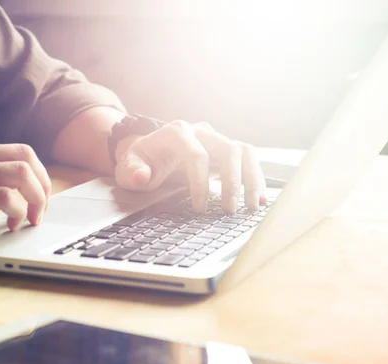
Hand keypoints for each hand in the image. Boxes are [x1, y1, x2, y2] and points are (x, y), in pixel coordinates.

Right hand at [0, 132, 49, 261]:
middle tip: (40, 209)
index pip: (13, 149)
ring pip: (21, 172)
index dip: (33, 175)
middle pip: (25, 155)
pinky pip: (4, 196)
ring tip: (31, 218)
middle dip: (43, 183)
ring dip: (36, 197)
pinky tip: (10, 224)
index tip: (34, 198)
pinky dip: (18, 210)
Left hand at [114, 120, 265, 212]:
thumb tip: (142, 176)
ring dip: (251, 179)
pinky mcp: (225, 148)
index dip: (200, 182)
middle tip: (229, 209)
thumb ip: (132, 172)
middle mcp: (201, 130)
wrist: (149, 152)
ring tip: (252, 206)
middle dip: (232, 181)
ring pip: (243, 151)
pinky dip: (256, 176)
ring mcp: (216, 137)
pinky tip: (259, 197)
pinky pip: (248, 158)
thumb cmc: (140, 161)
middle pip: (227, 149)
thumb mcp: (129, 167)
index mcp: (176, 132)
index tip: (199, 207)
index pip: (196, 154)